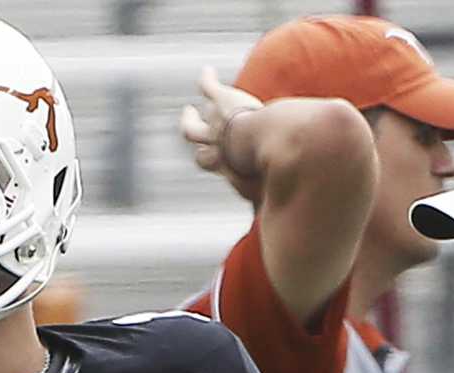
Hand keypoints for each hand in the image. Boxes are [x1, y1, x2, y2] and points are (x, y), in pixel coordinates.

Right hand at [179, 67, 264, 202]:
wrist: (260, 139)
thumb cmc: (262, 165)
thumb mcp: (260, 187)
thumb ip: (260, 200)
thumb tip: (265, 219)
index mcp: (220, 161)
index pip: (205, 160)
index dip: (205, 156)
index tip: (205, 154)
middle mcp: (212, 141)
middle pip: (192, 136)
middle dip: (189, 128)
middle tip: (188, 120)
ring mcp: (215, 120)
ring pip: (195, 116)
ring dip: (191, 112)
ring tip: (190, 107)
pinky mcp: (220, 99)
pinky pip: (208, 87)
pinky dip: (207, 80)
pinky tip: (207, 71)